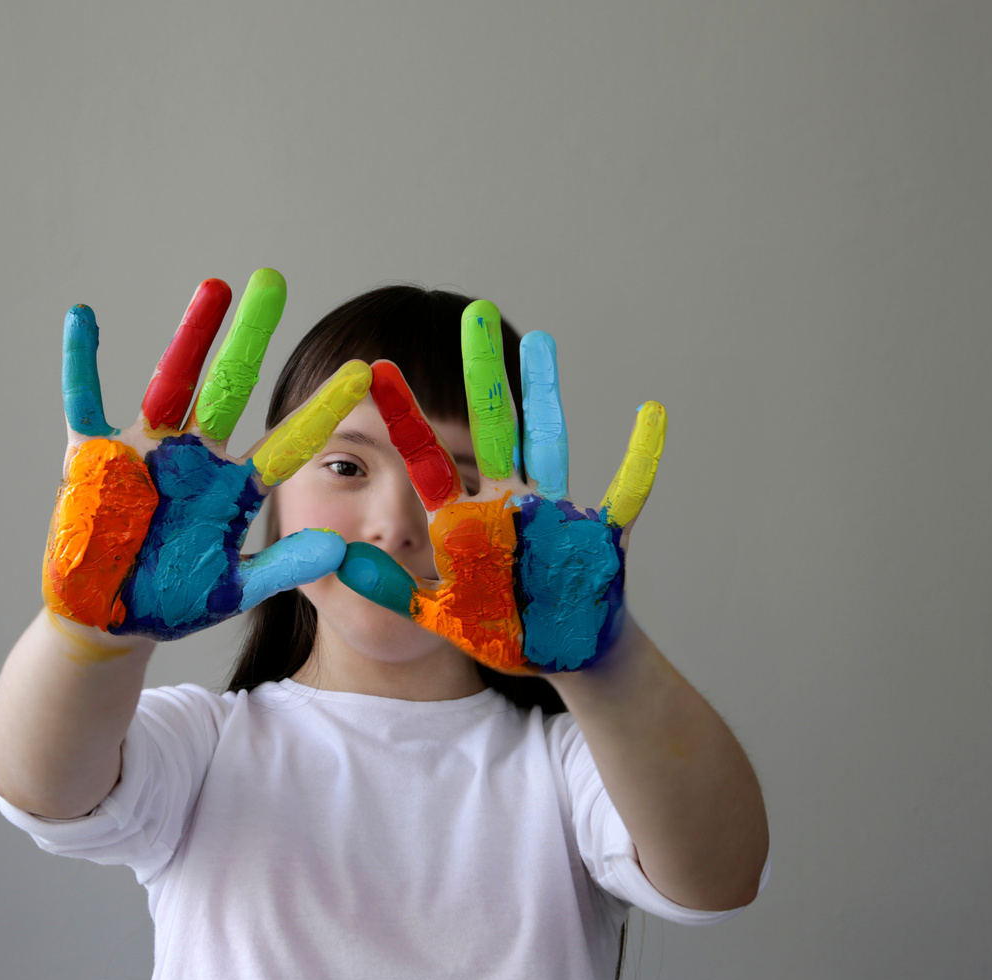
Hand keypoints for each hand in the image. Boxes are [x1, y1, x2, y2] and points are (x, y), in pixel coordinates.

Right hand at [43, 269, 370, 639]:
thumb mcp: (236, 587)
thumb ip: (284, 567)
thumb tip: (338, 547)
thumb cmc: (174, 600)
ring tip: (215, 287)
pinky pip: (84, 401)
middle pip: (229, 384)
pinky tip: (83, 317)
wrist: (110, 620)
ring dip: (192, 335)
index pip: (288, 440)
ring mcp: (146, 451)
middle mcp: (195, 456)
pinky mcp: (94, 458)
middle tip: (272, 281)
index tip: (363, 372)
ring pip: (172, 380)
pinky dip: (81, 362)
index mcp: (233, 485)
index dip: (323, 408)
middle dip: (251, 335)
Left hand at [334, 300, 665, 672]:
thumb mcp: (435, 613)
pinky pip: (625, 491)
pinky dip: (641, 457)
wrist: (558, 655)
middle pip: (491, 426)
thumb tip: (339, 559)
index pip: (426, 457)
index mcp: (463, 518)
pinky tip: (652, 413)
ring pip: (549, 440)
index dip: (405, 414)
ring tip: (543, 340)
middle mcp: (506, 501)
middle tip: (474, 313)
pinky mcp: (595, 533)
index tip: (376, 366)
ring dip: (547, 392)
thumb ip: (390, 588)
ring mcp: (552, 511)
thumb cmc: (498, 630)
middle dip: (483, 373)